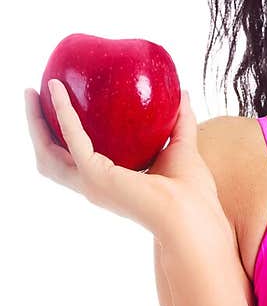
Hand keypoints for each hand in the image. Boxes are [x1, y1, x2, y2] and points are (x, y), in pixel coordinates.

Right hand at [25, 81, 234, 249]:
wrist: (193, 214)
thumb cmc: (192, 193)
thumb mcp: (182, 146)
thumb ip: (181, 120)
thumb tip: (184, 92)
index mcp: (109, 182)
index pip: (73, 159)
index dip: (60, 135)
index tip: (56, 106)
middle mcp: (94, 186)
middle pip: (50, 156)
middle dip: (36, 127)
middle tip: (33, 95)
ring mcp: (91, 184)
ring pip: (48, 152)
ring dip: (35, 122)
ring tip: (32, 93)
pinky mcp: (95, 176)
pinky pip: (72, 139)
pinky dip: (63, 114)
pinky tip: (59, 92)